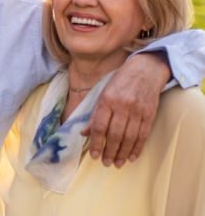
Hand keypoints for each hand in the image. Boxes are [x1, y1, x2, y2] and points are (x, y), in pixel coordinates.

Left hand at [83, 52, 168, 167]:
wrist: (145, 70)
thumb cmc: (119, 82)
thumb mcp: (102, 94)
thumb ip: (94, 114)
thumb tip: (83, 133)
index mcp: (107, 100)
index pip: (100, 126)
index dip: (96, 143)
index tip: (94, 155)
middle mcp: (122, 106)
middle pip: (115, 134)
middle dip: (110, 151)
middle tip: (106, 163)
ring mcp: (137, 110)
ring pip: (130, 137)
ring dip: (123, 152)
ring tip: (117, 163)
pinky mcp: (149, 114)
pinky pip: (143, 134)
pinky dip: (137, 147)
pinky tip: (132, 156)